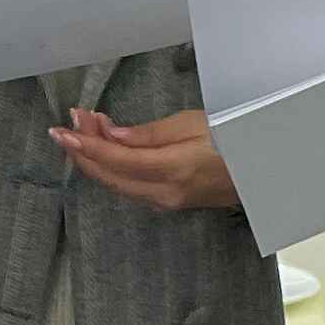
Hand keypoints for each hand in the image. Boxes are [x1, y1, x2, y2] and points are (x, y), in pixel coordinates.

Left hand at [50, 106, 238, 213]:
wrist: (263, 170)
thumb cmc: (233, 138)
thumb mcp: (193, 123)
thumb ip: (149, 133)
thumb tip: (112, 136)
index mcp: (172, 169)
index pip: (116, 159)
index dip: (85, 145)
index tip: (61, 131)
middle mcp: (164, 192)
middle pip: (109, 176)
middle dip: (83, 150)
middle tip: (72, 122)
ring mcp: (166, 201)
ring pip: (116, 183)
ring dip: (96, 157)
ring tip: (86, 127)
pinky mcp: (167, 202)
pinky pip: (129, 186)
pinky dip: (112, 166)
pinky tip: (107, 145)